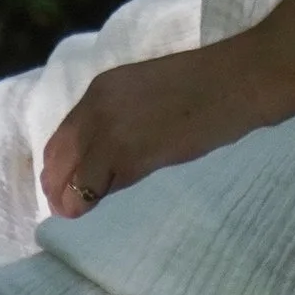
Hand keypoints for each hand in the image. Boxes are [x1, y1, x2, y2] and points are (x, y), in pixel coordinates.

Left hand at [40, 34, 283, 218]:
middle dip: (56, 187)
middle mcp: (96, 108)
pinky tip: (96, 209)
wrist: (237, 81)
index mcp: (101, 88)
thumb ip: (120, 116)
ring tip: (77, 213)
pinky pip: (95, 188)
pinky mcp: (129, 156)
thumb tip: (107, 154)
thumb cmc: (206, 86)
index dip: (59, 165)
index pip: (62, 136)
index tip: (64, 184)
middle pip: (57, 160)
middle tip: (65, 207)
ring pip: (70, 179)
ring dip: (70, 200)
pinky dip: (90, 202)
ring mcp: (110, 132)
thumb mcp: (147, 93)